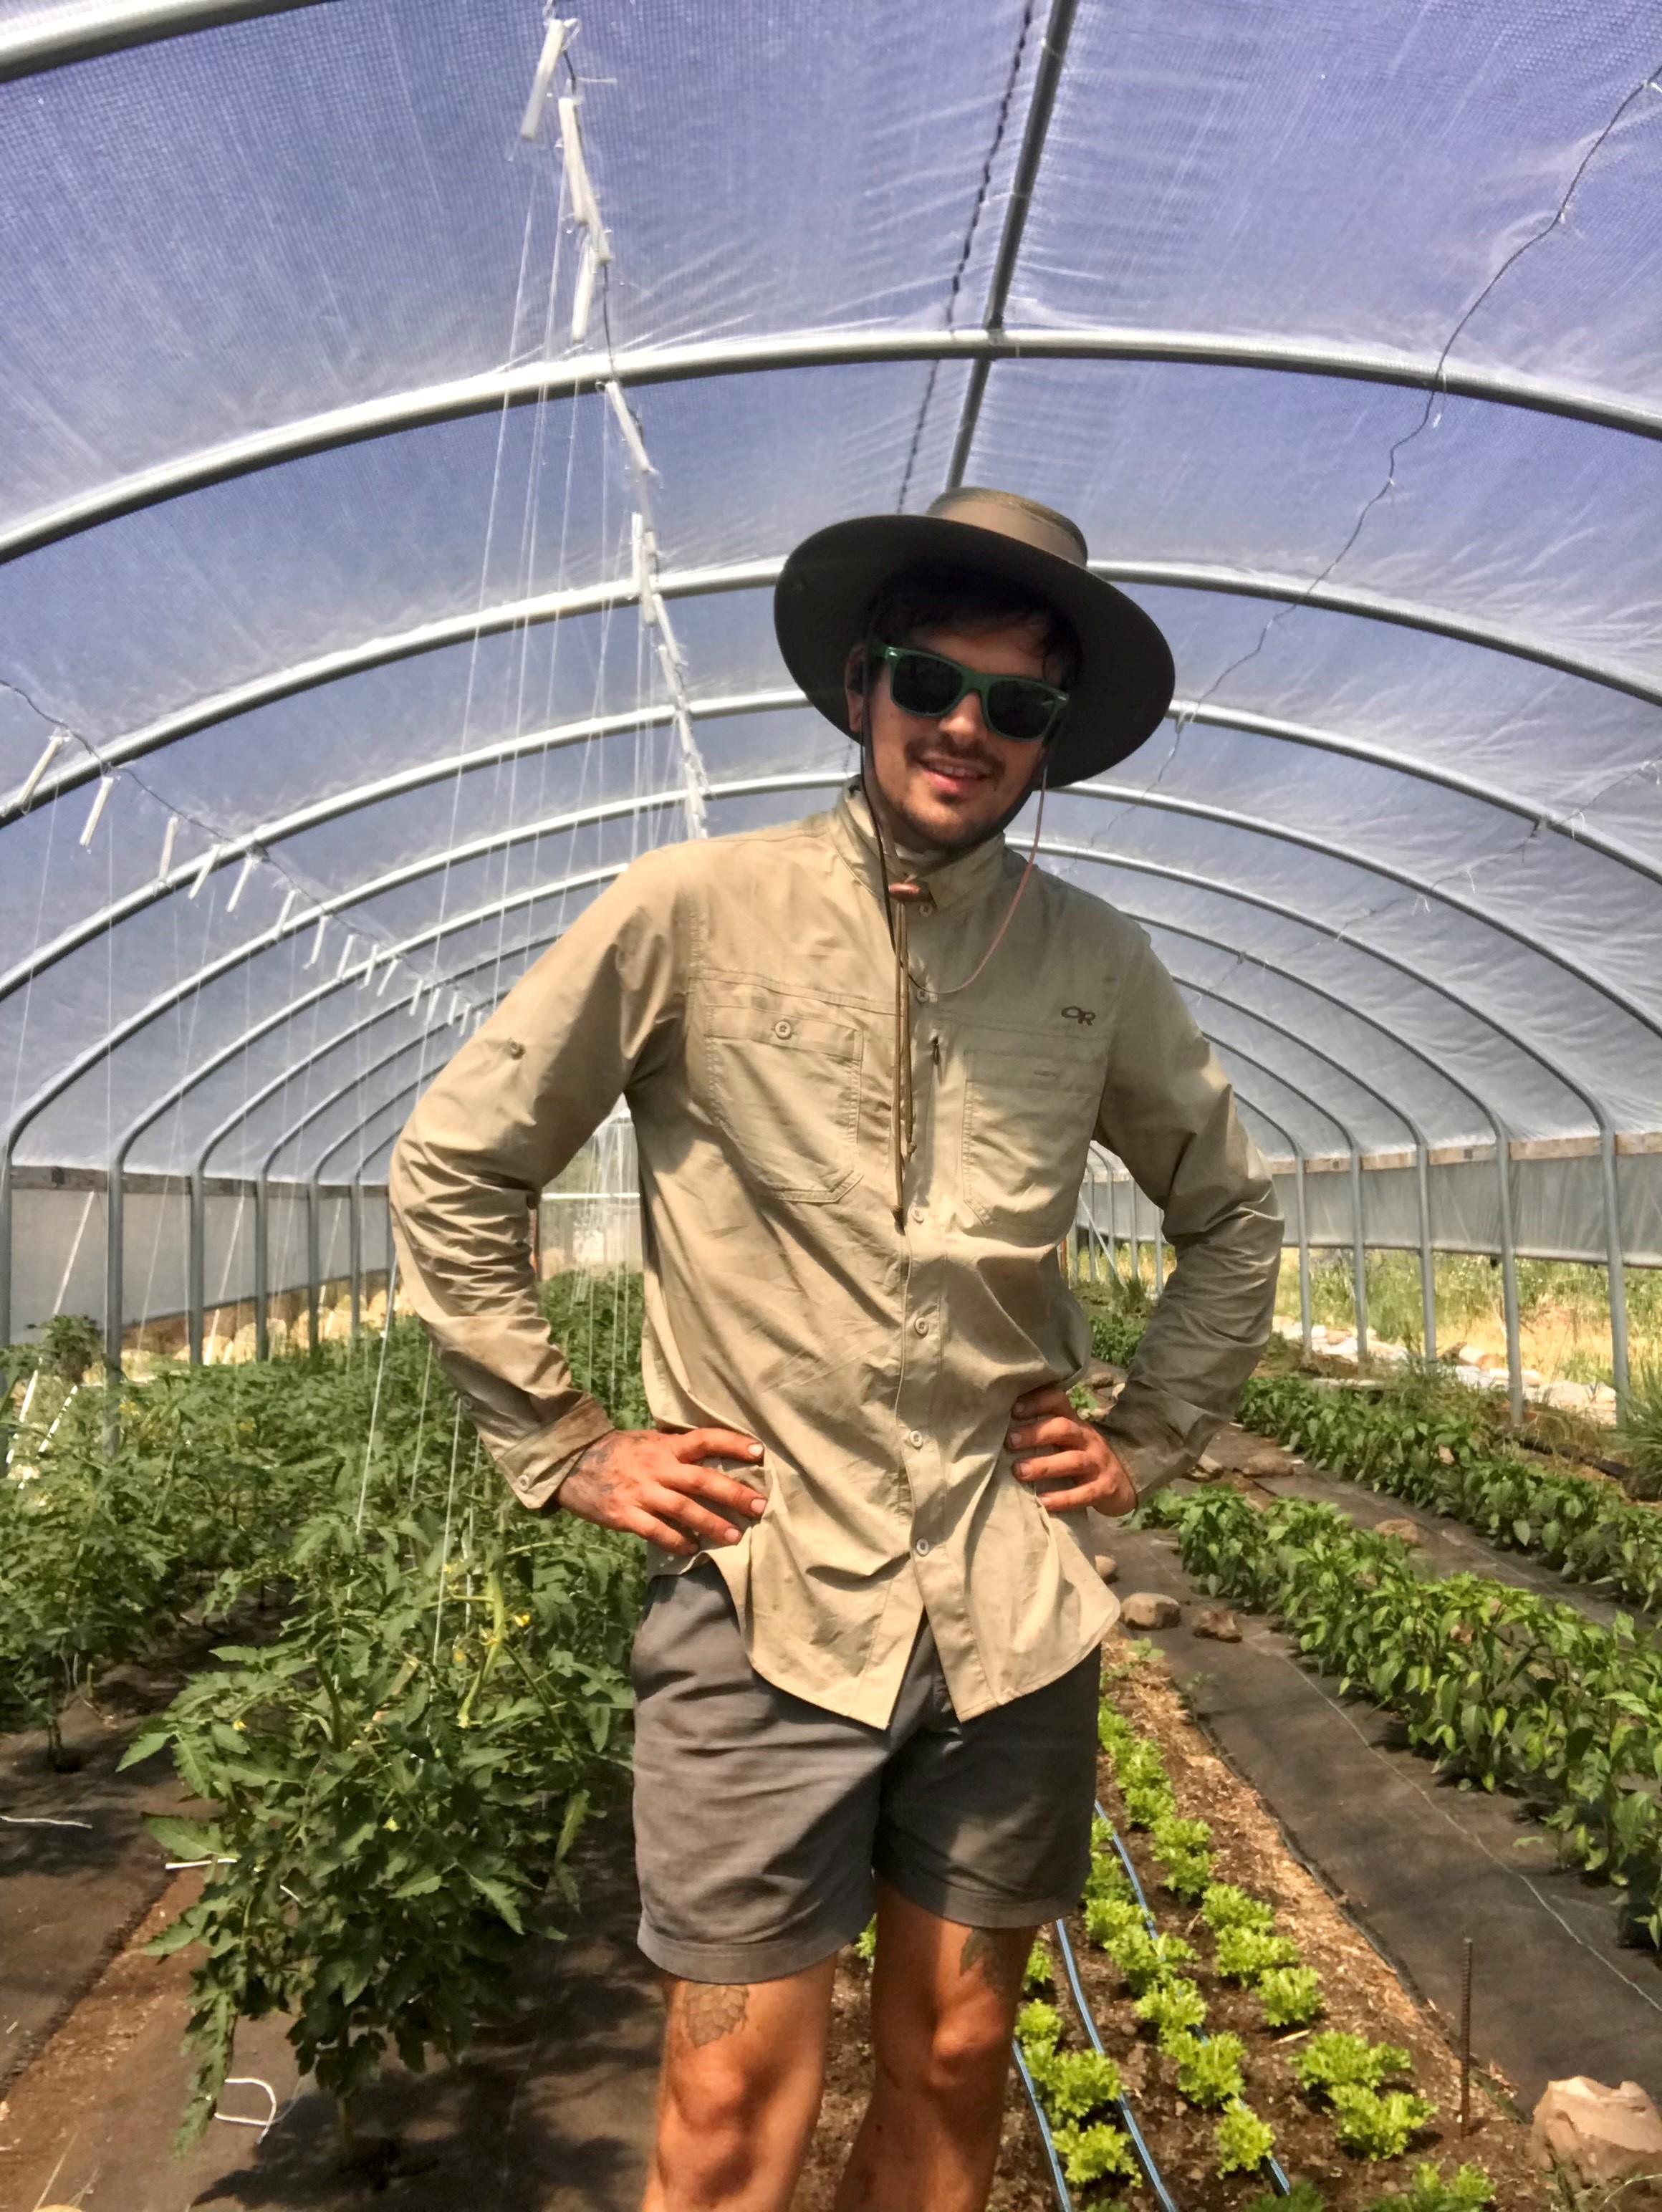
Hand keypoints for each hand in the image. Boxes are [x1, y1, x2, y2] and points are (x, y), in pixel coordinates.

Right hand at [559, 1427, 767, 1556]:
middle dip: (733, 1493)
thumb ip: (675, 1450)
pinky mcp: (626, 1515)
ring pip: (683, 1509)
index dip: (732, 1444)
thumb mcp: (647, 1440)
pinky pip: (657, 1531)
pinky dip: (677, 1541)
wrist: (571, 1464)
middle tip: (759, 1506)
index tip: (759, 1451)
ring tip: (734, 1536)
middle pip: (701, 1480)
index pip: (704, 1440)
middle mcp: (657, 1468)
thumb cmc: (616, 1452)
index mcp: (664, 1446)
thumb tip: (711, 1456)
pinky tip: (693, 1549)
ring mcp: (642, 1493)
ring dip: (711, 1523)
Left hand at [1006, 1384, 1137, 1517]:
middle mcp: (1087, 1438)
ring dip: (1044, 1465)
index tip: (1013, 1409)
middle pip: (1063, 1428)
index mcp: (1074, 1423)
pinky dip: (1063, 1498)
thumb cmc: (1080, 1459)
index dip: (1037, 1401)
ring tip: (1019, 1471)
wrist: (1122, 1485)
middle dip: (1035, 1433)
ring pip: (1072, 1460)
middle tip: (1009, 1441)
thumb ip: (1041, 1433)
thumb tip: (996, 1429)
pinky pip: (1084, 1493)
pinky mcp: (1104, 1488)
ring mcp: (1098, 1463)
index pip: (1058, 1400)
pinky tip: (1043, 1501)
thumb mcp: (1066, 1441)